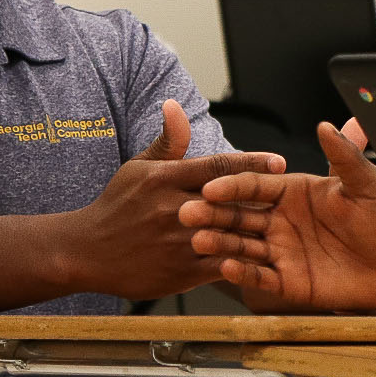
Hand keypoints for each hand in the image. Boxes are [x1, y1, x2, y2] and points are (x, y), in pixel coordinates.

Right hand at [67, 100, 285, 301]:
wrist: (86, 252)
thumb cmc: (117, 205)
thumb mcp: (139, 167)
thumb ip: (168, 141)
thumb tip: (175, 104)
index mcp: (166, 180)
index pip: (218, 166)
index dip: (252, 162)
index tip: (279, 162)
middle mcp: (174, 210)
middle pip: (229, 202)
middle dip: (262, 199)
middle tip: (289, 195)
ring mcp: (177, 243)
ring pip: (228, 236)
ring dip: (256, 232)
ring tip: (282, 227)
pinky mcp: (179, 272)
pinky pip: (219, 266)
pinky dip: (240, 261)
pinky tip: (258, 256)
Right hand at [181, 118, 375, 310]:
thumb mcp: (367, 183)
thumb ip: (345, 156)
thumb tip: (328, 125)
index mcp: (292, 192)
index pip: (254, 185)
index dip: (232, 185)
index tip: (210, 186)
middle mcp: (280, 220)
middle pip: (240, 214)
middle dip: (213, 213)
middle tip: (188, 212)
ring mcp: (281, 251)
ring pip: (242, 245)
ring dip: (220, 242)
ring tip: (199, 240)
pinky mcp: (287, 281)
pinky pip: (259, 276)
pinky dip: (242, 272)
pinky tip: (226, 266)